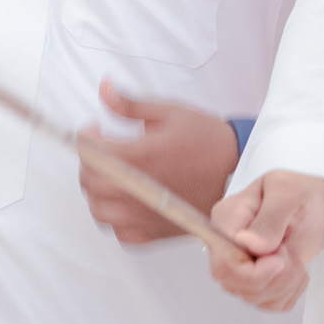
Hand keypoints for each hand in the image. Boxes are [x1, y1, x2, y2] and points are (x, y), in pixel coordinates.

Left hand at [78, 84, 239, 243]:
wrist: (237, 168)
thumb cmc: (206, 141)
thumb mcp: (168, 112)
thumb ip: (129, 105)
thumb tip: (104, 89)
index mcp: (140, 157)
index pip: (91, 152)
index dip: (86, 138)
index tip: (94, 131)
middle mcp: (139, 189)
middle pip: (90, 182)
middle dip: (90, 162)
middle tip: (102, 151)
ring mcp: (147, 214)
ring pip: (100, 210)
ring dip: (98, 191)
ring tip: (112, 176)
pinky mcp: (157, 231)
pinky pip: (122, 234)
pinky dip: (116, 219)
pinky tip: (126, 201)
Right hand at [209, 170, 323, 311]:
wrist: (309, 197)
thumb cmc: (297, 186)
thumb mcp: (288, 192)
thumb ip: (270, 218)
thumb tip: (249, 243)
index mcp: (226, 220)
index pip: (223, 264)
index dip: (253, 273)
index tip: (279, 259)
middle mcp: (227, 245)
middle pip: (235, 285)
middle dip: (273, 279)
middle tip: (290, 253)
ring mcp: (241, 265)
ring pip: (254, 298)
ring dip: (285, 284)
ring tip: (294, 257)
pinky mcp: (258, 279)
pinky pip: (270, 303)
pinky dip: (289, 292)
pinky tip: (294, 269)